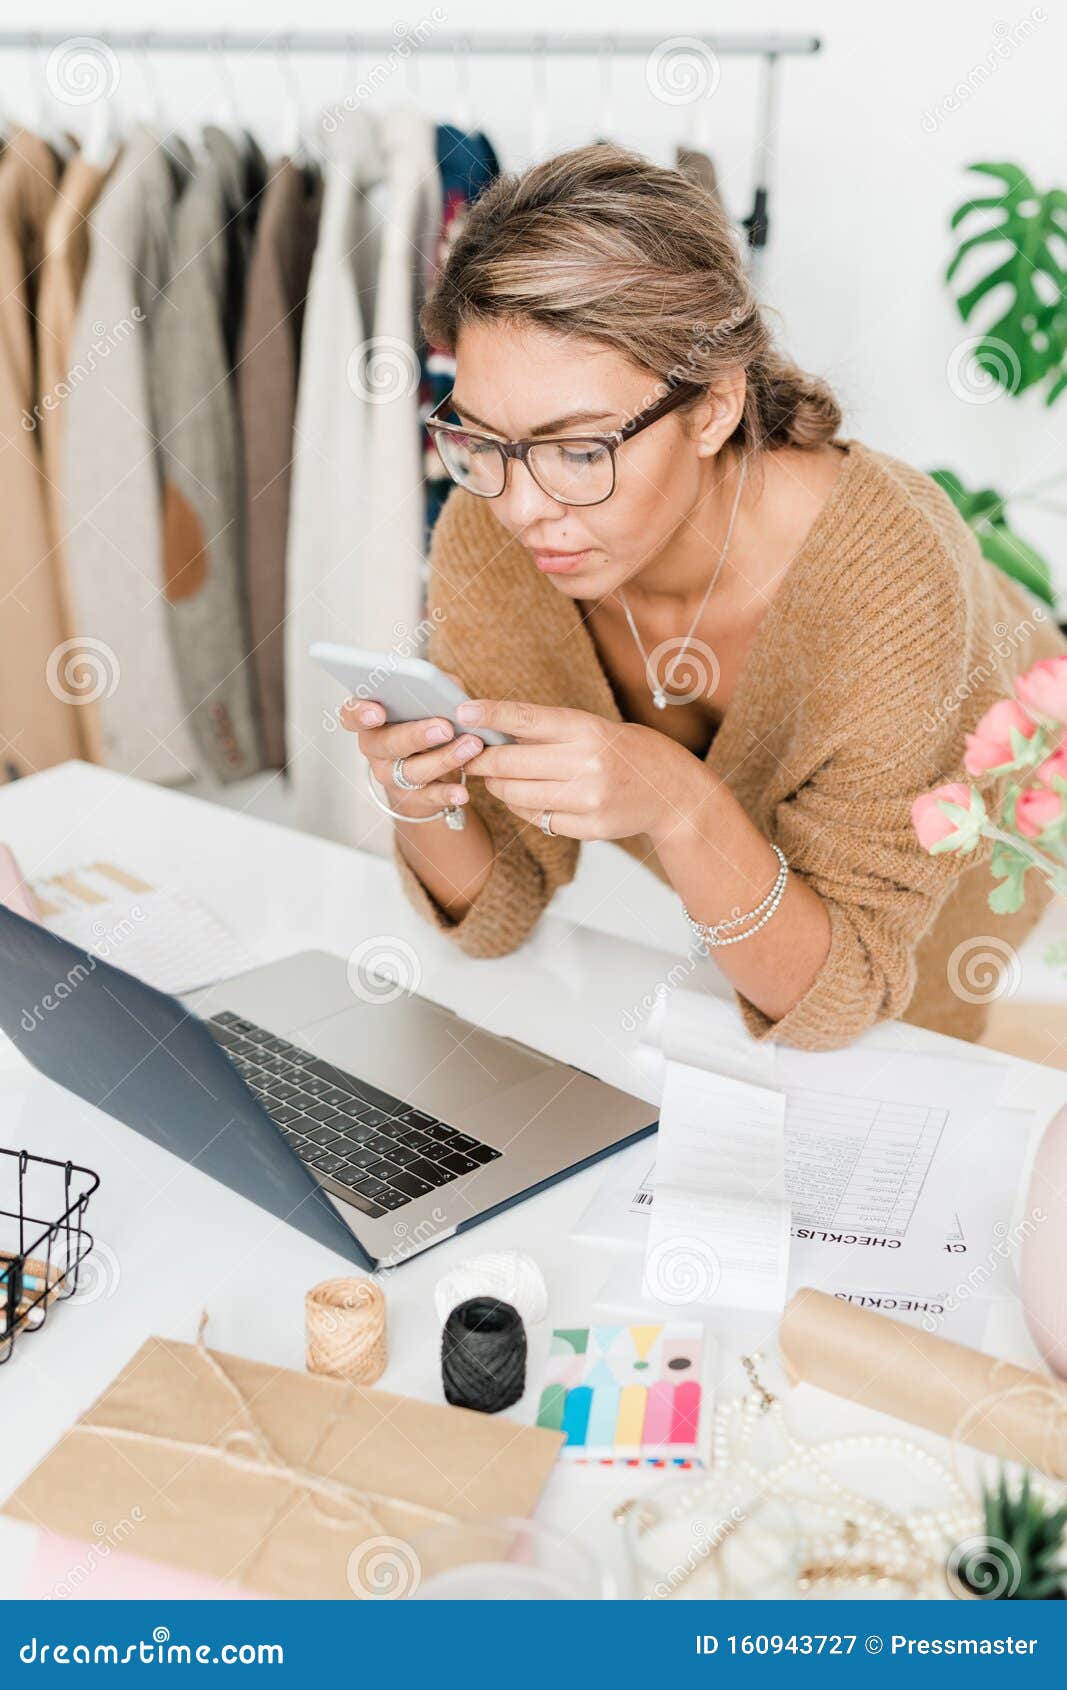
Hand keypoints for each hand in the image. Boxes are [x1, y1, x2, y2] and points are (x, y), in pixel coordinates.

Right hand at [339, 691, 483, 819]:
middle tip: (444, 727)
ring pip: (410, 771)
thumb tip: (448, 687)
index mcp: (371, 719)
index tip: (378, 711)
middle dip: (415, 735)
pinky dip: (445, 794)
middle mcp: (374, 748)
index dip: (360, 714)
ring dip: (443, 759)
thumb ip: (434, 687)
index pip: (352, 715)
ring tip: (470, 747)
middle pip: (386, 744)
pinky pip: (427, 797)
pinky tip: (461, 792)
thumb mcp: (427, 700)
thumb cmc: (425, 721)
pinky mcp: (410, 797)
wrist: (427, 767)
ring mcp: (389, 775)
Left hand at [457, 698, 712, 843]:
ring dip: (498, 786)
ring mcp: (588, 798)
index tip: (463, 711)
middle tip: (471, 756)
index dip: (490, 714)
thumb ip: (548, 731)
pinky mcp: (588, 827)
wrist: (670, 792)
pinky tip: (529, 798)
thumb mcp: (593, 728)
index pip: (527, 718)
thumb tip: (491, 729)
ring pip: (516, 795)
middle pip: (510, 763)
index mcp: (587, 729)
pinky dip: (523, 808)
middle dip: (482, 760)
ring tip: (498, 778)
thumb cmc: (625, 752)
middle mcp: (587, 763)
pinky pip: (536, 819)